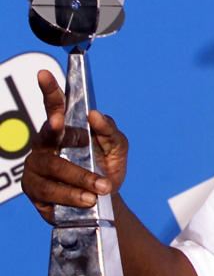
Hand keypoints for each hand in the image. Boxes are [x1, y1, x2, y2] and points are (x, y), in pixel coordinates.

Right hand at [20, 70, 128, 223]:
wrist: (105, 200)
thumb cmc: (106, 167)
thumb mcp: (117, 147)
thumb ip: (110, 130)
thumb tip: (95, 115)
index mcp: (65, 129)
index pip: (55, 105)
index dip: (48, 89)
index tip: (44, 75)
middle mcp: (46, 145)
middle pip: (46, 135)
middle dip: (55, 130)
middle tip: (60, 124)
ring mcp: (37, 168)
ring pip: (53, 167)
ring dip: (79, 177)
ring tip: (101, 187)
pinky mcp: (35, 192)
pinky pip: (50, 192)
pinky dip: (71, 195)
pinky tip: (87, 199)